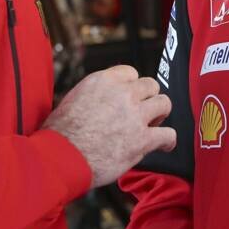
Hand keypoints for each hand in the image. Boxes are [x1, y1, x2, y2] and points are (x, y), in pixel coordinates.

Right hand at [42, 64, 174, 187]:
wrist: (61, 156)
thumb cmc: (60, 133)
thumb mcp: (73, 98)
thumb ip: (95, 94)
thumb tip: (100, 100)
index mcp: (105, 80)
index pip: (131, 73)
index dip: (131, 86)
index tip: (130, 97)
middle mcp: (123, 93)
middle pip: (151, 85)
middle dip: (148, 97)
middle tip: (144, 110)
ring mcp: (135, 116)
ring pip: (164, 104)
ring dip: (160, 114)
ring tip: (155, 123)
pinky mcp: (142, 140)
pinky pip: (168, 134)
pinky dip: (168, 140)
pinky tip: (164, 145)